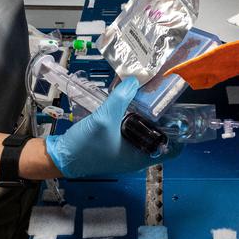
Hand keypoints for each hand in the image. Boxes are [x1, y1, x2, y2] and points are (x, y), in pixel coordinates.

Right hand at [45, 77, 173, 177]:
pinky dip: (131, 118)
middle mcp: (137, 156)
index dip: (178, 131)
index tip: (176, 111)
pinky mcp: (115, 145)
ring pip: (144, 132)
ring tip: (145, 96)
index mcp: (141, 157)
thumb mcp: (104, 119)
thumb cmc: (85, 146)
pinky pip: (130, 130)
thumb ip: (120, 99)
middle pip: (159, 136)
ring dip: (145, 116)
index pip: (173, 148)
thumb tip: (135, 81)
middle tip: (160, 96)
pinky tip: (126, 103)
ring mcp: (126, 151)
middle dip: (161, 117)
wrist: (60, 157)